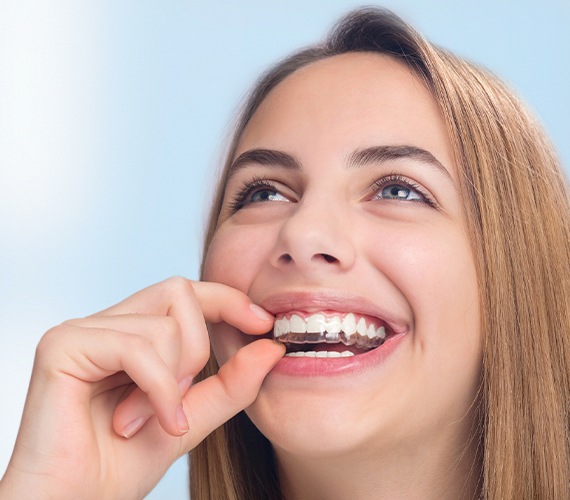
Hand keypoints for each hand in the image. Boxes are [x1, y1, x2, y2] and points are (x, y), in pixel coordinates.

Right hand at [0, 277, 283, 498]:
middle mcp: (105, 322)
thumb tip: (271, 347)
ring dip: (173, 381)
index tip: (263, 323)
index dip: (227, 299)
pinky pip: (138, 348)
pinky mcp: (63, 345)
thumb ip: (231, 383)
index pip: (185, 292)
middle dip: (199, 347)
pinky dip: (158, 389)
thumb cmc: (122, 463)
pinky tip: (145, 424)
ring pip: (164, 325)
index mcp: (130, 331)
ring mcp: (82, 329)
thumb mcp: (192, 416)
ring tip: (149, 419)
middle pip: (179, 293)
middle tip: (184, 394)